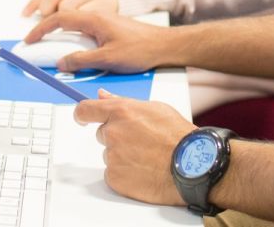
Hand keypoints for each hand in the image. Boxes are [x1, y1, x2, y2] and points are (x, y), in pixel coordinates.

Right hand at [22, 9, 169, 73]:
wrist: (164, 45)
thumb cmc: (140, 49)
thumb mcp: (108, 59)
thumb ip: (82, 60)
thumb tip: (60, 62)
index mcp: (94, 19)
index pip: (59, 19)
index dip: (41, 29)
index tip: (29, 40)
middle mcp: (96, 16)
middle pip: (64, 19)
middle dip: (46, 30)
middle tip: (35, 44)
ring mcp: (103, 21)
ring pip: (74, 24)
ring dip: (60, 33)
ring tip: (50, 47)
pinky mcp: (109, 28)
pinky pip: (84, 29)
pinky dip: (73, 37)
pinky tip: (74, 49)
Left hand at [75, 91, 192, 205]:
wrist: (192, 164)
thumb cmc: (177, 135)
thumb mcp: (154, 108)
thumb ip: (123, 102)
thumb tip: (102, 95)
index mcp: (120, 111)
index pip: (85, 110)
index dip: (82, 114)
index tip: (82, 118)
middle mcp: (112, 133)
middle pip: (102, 134)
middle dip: (116, 136)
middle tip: (141, 142)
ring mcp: (112, 156)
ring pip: (110, 154)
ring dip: (123, 155)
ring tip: (148, 157)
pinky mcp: (115, 178)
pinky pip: (113, 173)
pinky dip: (125, 174)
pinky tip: (144, 170)